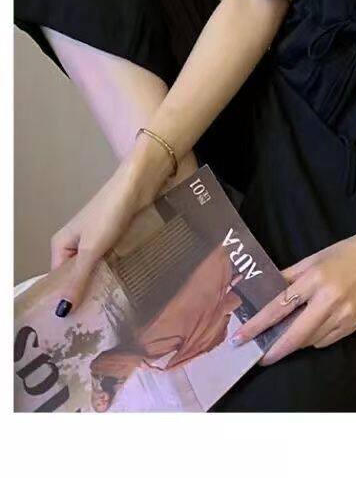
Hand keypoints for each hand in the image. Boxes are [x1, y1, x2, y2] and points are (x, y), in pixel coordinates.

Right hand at [50, 135, 173, 316]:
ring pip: (101, 270)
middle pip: (80, 277)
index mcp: (62, 244)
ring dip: (107, 286)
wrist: (141, 181)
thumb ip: (78, 279)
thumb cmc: (111, 210)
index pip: (59, 280)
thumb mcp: (92, 248)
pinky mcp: (122, 237)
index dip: (65, 300)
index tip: (75, 327)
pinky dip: (121, 273)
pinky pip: (117, 261)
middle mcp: (79, 243)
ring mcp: (101, 241)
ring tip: (114, 313)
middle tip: (98, 325)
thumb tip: (61, 311)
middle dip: (88, 296)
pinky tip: (130, 291)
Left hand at [230, 209, 355, 363]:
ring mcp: (343, 315)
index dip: (258, 325)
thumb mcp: (313, 259)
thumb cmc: (345, 254)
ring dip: (294, 343)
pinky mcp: (354, 325)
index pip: (279, 306)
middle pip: (295, 334)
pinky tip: (310, 332)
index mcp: (315, 279)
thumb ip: (288, 277)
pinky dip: (314, 339)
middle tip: (260, 356)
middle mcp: (329, 300)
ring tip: (284, 339)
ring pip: (310, 340)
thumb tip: (265, 291)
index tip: (241, 338)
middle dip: (274, 349)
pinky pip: (326, 340)